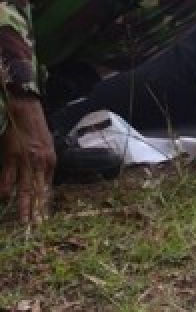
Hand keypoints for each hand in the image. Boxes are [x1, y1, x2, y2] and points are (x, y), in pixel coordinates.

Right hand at [0, 95, 54, 224]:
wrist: (26, 111)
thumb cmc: (35, 130)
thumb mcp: (47, 147)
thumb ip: (45, 165)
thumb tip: (42, 183)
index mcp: (50, 161)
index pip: (47, 187)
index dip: (45, 203)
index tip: (44, 218)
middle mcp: (40, 163)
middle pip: (37, 191)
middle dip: (35, 209)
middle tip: (35, 225)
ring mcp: (26, 161)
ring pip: (24, 188)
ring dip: (22, 205)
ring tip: (22, 220)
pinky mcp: (12, 156)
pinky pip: (7, 177)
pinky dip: (5, 190)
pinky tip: (4, 199)